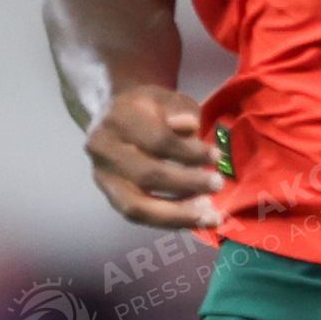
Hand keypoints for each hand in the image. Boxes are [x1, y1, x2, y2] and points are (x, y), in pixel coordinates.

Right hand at [84, 84, 221, 229]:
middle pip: (147, 175)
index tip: (217, 156)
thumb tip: (189, 127)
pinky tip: (194, 218)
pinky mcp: (109, 196)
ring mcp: (103, 176)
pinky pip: (139, 216)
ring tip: (209, 216)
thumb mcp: (168, 99)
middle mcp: (103, 149)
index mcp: (120, 118)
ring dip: (178, 215)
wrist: (115, 117)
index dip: (190, 152)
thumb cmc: (149, 109)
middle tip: (217, 185)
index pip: (158, 140)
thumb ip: (181, 110)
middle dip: (187, 184)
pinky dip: (169, 220)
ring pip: (137, 206)